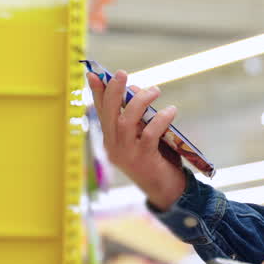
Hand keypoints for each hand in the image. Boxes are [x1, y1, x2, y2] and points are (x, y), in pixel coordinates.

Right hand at [87, 70, 186, 210]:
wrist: (167, 190)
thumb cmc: (156, 158)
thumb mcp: (143, 133)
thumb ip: (138, 115)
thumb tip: (136, 89)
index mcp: (111, 139)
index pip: (101, 112)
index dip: (98, 92)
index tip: (93, 74)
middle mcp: (113, 146)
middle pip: (109, 114)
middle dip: (114, 91)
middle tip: (122, 73)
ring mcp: (127, 154)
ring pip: (126, 122)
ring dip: (139, 102)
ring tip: (155, 90)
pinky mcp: (143, 159)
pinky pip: (149, 135)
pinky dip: (160, 119)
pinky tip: (171, 111)